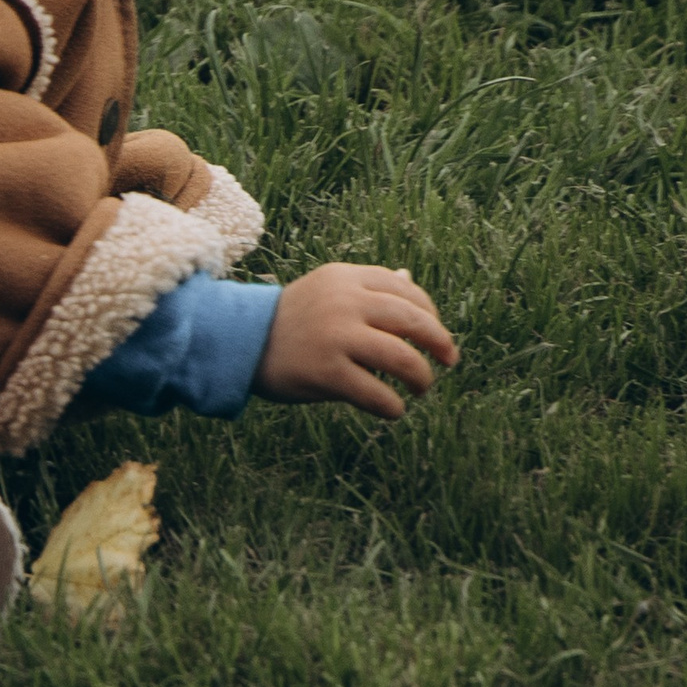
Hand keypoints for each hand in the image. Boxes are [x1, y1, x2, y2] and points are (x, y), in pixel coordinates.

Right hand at [252, 262, 457, 418]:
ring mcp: (335, 336)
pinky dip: (393, 406)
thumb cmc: (292, 320)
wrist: (237, 342)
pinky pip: (378, 394)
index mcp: (345, 278)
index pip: (407, 291)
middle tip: (448, 361)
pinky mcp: (326, 371)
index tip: (435, 335)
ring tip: (421, 387)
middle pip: (414, 321)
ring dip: (422, 378)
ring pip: (403, 359)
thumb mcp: (327, 292)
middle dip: (440, 344)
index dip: (431, 315)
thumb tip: (410, 280)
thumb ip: (368, 289)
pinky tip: (391, 408)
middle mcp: (343, 302)